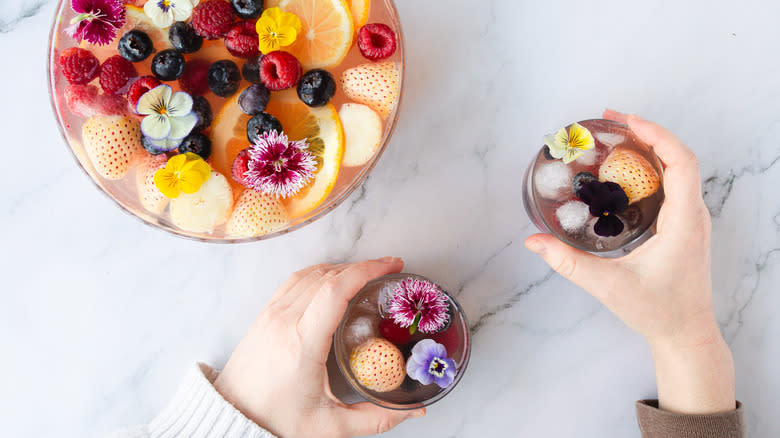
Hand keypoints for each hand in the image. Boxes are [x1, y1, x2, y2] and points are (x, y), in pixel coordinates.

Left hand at [214, 258, 424, 437]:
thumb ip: (376, 418)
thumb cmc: (274, 421)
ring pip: (310, 274)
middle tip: (389, 268)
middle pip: (327, 275)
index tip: (391, 266)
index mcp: (302, 342)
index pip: (336, 290)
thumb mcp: (331, 426)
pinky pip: (293, 281)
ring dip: (341, 267)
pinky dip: (318, 273)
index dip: (367, 270)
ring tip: (366, 272)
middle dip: (362, 266)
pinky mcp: (263, 316)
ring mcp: (270, 315)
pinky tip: (331, 279)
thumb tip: (414, 411)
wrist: (231, 420)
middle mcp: (284, 321)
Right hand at [525, 110, 734, 412]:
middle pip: (678, 158)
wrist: (685, 334)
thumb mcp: (608, 286)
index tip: (628, 122)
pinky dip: (650, 168)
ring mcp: (691, 220)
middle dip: (646, 133)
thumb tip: (533, 242)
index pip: (682, 163)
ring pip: (676, 170)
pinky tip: (622, 171)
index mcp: (684, 222)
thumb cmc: (656, 311)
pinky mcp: (683, 226)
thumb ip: (568, 263)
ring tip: (614, 137)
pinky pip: (671, 184)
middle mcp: (693, 215)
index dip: (657, 136)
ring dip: (648, 149)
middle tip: (610, 121)